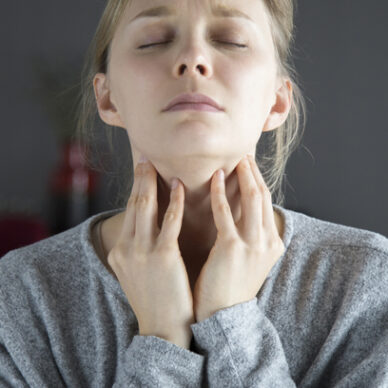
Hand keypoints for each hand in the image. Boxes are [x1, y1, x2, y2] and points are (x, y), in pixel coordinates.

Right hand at [107, 157, 193, 348]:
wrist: (162, 330)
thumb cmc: (156, 299)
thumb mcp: (137, 272)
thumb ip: (139, 248)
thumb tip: (149, 227)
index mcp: (120, 251)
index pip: (128, 213)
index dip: (135, 189)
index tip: (140, 172)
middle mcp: (126, 248)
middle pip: (133, 204)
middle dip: (139, 179)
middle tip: (145, 159)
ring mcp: (142, 252)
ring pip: (145, 207)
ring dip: (151, 182)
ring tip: (157, 164)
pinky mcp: (162, 257)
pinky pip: (169, 222)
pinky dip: (173, 202)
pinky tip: (180, 187)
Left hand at [193, 154, 284, 322]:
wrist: (223, 316)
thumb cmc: (229, 286)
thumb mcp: (249, 259)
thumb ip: (249, 236)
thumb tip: (238, 213)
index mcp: (273, 243)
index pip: (267, 203)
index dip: (258, 180)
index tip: (249, 164)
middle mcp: (268, 241)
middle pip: (263, 196)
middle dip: (253, 172)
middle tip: (243, 153)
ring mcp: (253, 245)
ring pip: (251, 199)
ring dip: (242, 175)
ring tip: (233, 159)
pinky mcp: (232, 248)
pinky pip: (226, 213)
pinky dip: (221, 193)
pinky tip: (214, 178)